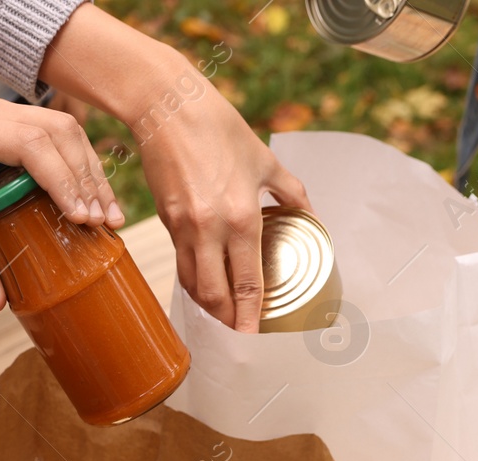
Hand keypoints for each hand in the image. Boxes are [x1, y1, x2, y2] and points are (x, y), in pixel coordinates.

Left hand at [0, 78, 121, 311]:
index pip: (32, 145)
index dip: (63, 178)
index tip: (80, 216)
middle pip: (60, 132)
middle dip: (88, 178)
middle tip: (104, 223)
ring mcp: (6, 108)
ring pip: (65, 128)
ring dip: (89, 170)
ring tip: (106, 214)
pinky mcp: (12, 116)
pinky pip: (55, 131)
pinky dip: (76, 161)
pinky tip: (88, 194)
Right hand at [41, 5, 309, 330]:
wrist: (168, 108)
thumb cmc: (219, 129)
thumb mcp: (265, 161)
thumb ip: (292, 195)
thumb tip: (312, 216)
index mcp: (241, 216)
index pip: (248, 281)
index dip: (251, 314)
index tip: (254, 337)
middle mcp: (210, 229)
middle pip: (217, 294)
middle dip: (228, 321)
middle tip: (239, 335)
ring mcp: (184, 227)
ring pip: (193, 284)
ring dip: (208, 306)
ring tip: (222, 317)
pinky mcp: (165, 220)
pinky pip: (180, 263)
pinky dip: (191, 281)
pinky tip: (202, 287)